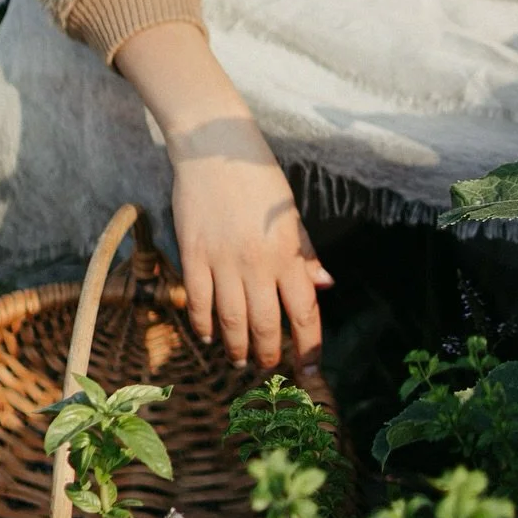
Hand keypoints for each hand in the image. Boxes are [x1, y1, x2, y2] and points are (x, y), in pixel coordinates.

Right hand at [168, 118, 332, 371]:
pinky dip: (203, 325)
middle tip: (269, 368)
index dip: (309, 345)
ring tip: (240, 359)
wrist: (215, 149)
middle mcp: (257, 262)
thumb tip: (325, 285)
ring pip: (231, 320)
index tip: (310, 368)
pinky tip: (208, 336)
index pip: (304, 310)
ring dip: (237, 346)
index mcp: (287, 252)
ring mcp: (222, 261)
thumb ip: (306, 252)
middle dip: (270, 353)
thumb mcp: (289, 214)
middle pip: (266, 323)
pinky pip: (199, 301)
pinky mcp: (193, 255)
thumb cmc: (258, 180)